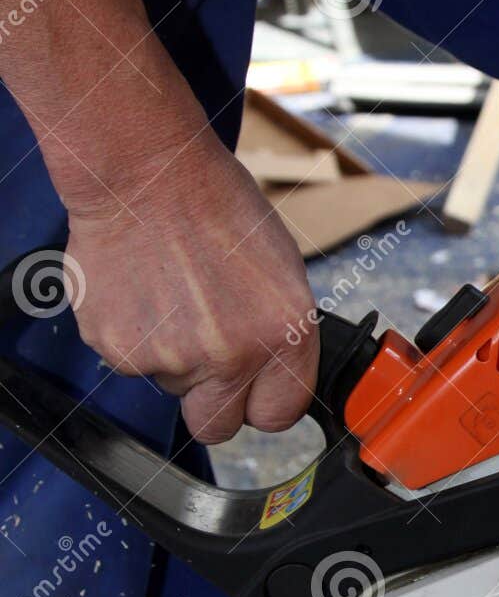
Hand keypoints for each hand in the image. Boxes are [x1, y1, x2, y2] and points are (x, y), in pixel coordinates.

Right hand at [67, 138, 318, 445]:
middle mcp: (230, 357)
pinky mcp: (117, 346)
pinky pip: (128, 361)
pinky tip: (140, 288)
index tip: (253, 389)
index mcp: (283, 338)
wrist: (143, 170)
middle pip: (217, 426)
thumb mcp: (281, 276)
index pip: (277, 416)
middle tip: (205, 358)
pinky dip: (131, 332)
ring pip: (170, 386)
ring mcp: (171, 356)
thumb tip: (272, 379)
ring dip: (170, 354)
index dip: (262, 403)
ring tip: (171, 294)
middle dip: (212, 403)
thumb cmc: (216, 209)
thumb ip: (278, 338)